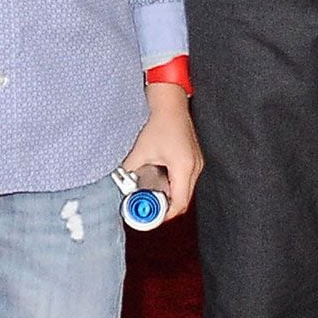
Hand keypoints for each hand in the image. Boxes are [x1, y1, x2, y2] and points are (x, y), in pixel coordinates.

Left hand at [121, 82, 202, 221]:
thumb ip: (130, 169)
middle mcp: (194, 167)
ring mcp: (196, 161)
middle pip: (184, 198)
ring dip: (170, 193)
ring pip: (185, 188)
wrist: (169, 101)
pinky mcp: (193, 157)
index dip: (166, 214)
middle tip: (149, 207)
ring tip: (152, 191)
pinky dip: (173, 182)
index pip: (180, 203)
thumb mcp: (141, 150)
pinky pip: (185, 178)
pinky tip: (159, 176)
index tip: (152, 217)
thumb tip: (121, 183)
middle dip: (166, 205)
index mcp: (184, 168)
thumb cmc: (160, 121)